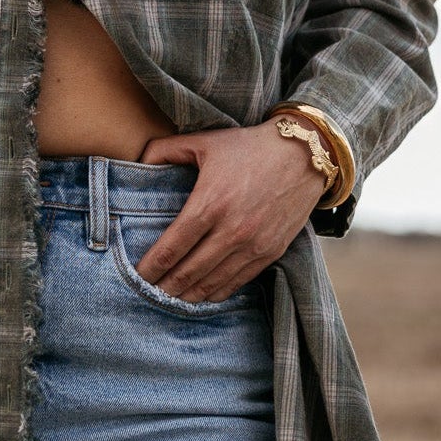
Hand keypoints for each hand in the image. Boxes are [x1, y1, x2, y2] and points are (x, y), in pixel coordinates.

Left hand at [132, 119, 332, 301]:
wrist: (304, 155)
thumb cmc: (250, 147)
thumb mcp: (204, 141)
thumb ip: (165, 150)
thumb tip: (138, 160)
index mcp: (210, 204)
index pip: (171, 248)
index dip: (150, 267)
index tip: (135, 275)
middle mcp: (231, 231)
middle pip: (188, 272)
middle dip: (163, 287)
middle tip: (147, 292)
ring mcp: (253, 245)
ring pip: (212, 283)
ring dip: (187, 295)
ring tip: (169, 298)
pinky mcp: (270, 253)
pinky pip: (237, 282)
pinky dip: (216, 292)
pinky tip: (201, 294)